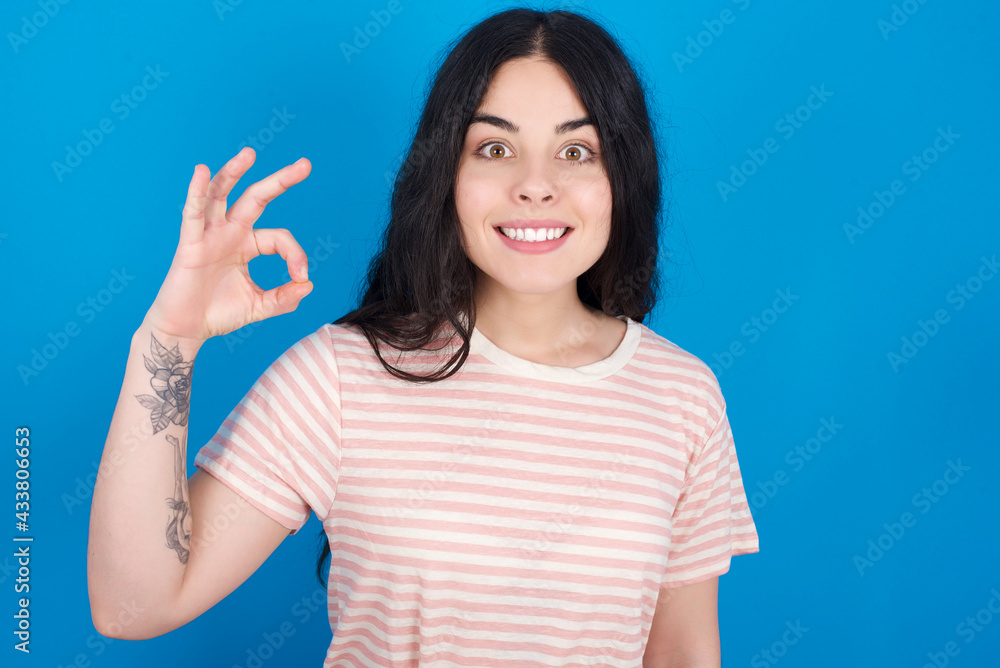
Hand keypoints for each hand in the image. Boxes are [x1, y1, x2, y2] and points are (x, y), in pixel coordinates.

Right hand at [143, 148, 313, 342]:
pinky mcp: (189, 244)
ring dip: (234, 172)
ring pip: (222, 195)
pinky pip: (192, 214)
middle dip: (281, 181)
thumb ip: (285, 298)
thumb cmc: (218, 314)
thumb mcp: (259, 306)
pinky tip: (202, 171)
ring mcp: (209, 236)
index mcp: (247, 245)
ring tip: (250, 153)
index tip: (301, 277)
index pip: (279, 238)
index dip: (296, 255)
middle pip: (256, 198)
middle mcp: (230, 233)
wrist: (186, 330)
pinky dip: (196, 192)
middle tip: (306, 165)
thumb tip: (308, 285)